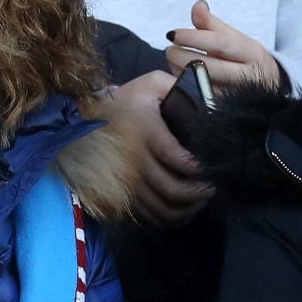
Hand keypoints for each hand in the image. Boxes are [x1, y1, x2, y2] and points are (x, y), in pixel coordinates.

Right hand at [97, 70, 211, 225]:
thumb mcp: (152, 83)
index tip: (215, 169)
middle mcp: (136, 161)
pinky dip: (170, 219)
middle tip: (214, 188)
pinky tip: (182, 210)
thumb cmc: (126, 100)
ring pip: (163, 209)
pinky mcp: (123, 193)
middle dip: (201, 194)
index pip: (182, 161)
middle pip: (175, 191)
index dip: (203, 171)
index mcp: (147, 134)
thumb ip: (179, 84)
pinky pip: (150, 216)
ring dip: (188, 210)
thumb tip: (209, 97)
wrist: (86, 117)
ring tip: (201, 200)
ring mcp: (128, 181)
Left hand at [165, 0, 282, 91]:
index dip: (194, 38)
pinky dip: (185, 89)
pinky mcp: (226, 110)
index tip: (173, 34)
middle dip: (182, 57)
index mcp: (251, 52)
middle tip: (170, 50)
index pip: (220, 43)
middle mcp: (248, 75)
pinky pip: (201, 101)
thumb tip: (198, 5)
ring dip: (180, 73)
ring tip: (173, 63)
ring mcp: (239, 96)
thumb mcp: (232, 37)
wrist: (268, 86)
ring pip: (203, 85)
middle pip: (210, 67)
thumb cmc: (241, 58)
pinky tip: (178, 80)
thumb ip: (210, 23)